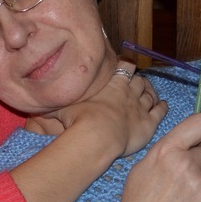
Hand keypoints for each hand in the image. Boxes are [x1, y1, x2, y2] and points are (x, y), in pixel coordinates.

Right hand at [53, 60, 167, 157]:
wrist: (97, 134)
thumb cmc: (78, 119)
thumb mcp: (62, 108)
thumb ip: (53, 104)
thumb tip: (36, 105)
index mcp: (111, 83)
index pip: (123, 67)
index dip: (125, 67)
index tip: (125, 68)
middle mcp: (128, 91)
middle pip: (139, 80)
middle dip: (139, 81)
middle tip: (138, 85)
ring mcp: (140, 106)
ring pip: (151, 94)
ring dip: (152, 93)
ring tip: (151, 95)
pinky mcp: (149, 123)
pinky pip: (160, 112)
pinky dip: (163, 107)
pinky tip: (164, 106)